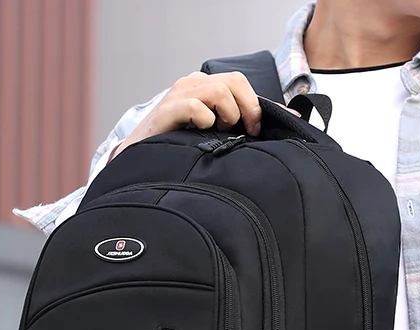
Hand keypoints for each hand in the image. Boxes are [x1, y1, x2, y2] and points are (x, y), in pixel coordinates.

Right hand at [112, 72, 262, 159]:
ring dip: (228, 115)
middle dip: (249, 108)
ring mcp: (178, 95)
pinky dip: (205, 121)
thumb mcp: (209, 129)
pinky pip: (196, 107)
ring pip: (220, 91)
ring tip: (219, 132)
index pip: (238, 81)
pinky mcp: (168, 110)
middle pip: (234, 81)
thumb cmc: (177, 145)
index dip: (254, 104)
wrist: (139, 157)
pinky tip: (200, 132)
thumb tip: (280, 119)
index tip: (255, 130)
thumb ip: (235, 121)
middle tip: (248, 132)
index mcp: (202, 86)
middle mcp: (191, 84)